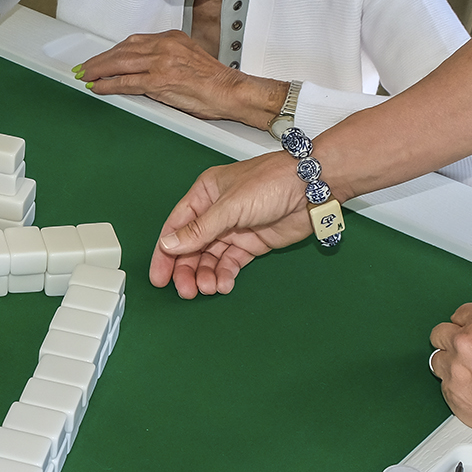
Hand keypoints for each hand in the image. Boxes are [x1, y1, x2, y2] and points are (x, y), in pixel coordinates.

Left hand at [76, 31, 288, 128]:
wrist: (232, 92)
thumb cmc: (215, 81)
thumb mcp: (188, 57)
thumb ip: (166, 57)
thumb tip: (144, 67)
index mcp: (171, 38)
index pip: (133, 42)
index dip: (114, 51)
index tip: (102, 57)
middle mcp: (164, 46)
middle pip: (122, 50)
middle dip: (100, 60)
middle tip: (85, 67)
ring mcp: (161, 63)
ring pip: (120, 64)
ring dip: (99, 71)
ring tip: (86, 76)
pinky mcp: (159, 82)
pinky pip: (127, 82)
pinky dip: (109, 85)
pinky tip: (99, 87)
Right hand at [150, 152, 310, 296]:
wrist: (312, 188)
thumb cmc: (272, 181)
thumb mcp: (230, 205)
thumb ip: (200, 229)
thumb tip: (169, 244)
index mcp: (205, 194)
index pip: (176, 226)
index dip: (165, 252)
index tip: (159, 276)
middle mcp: (216, 212)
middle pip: (191, 247)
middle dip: (186, 269)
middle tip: (186, 289)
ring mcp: (234, 229)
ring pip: (210, 258)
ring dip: (206, 274)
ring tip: (207, 288)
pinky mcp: (252, 244)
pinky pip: (231, 263)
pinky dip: (225, 275)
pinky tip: (223, 284)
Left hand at [429, 302, 471, 455]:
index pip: (460, 314)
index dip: (471, 324)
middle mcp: (466, 344)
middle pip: (441, 334)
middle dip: (455, 341)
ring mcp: (458, 373)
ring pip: (439, 361)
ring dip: (453, 364)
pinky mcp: (457, 399)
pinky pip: (445, 388)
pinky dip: (458, 388)